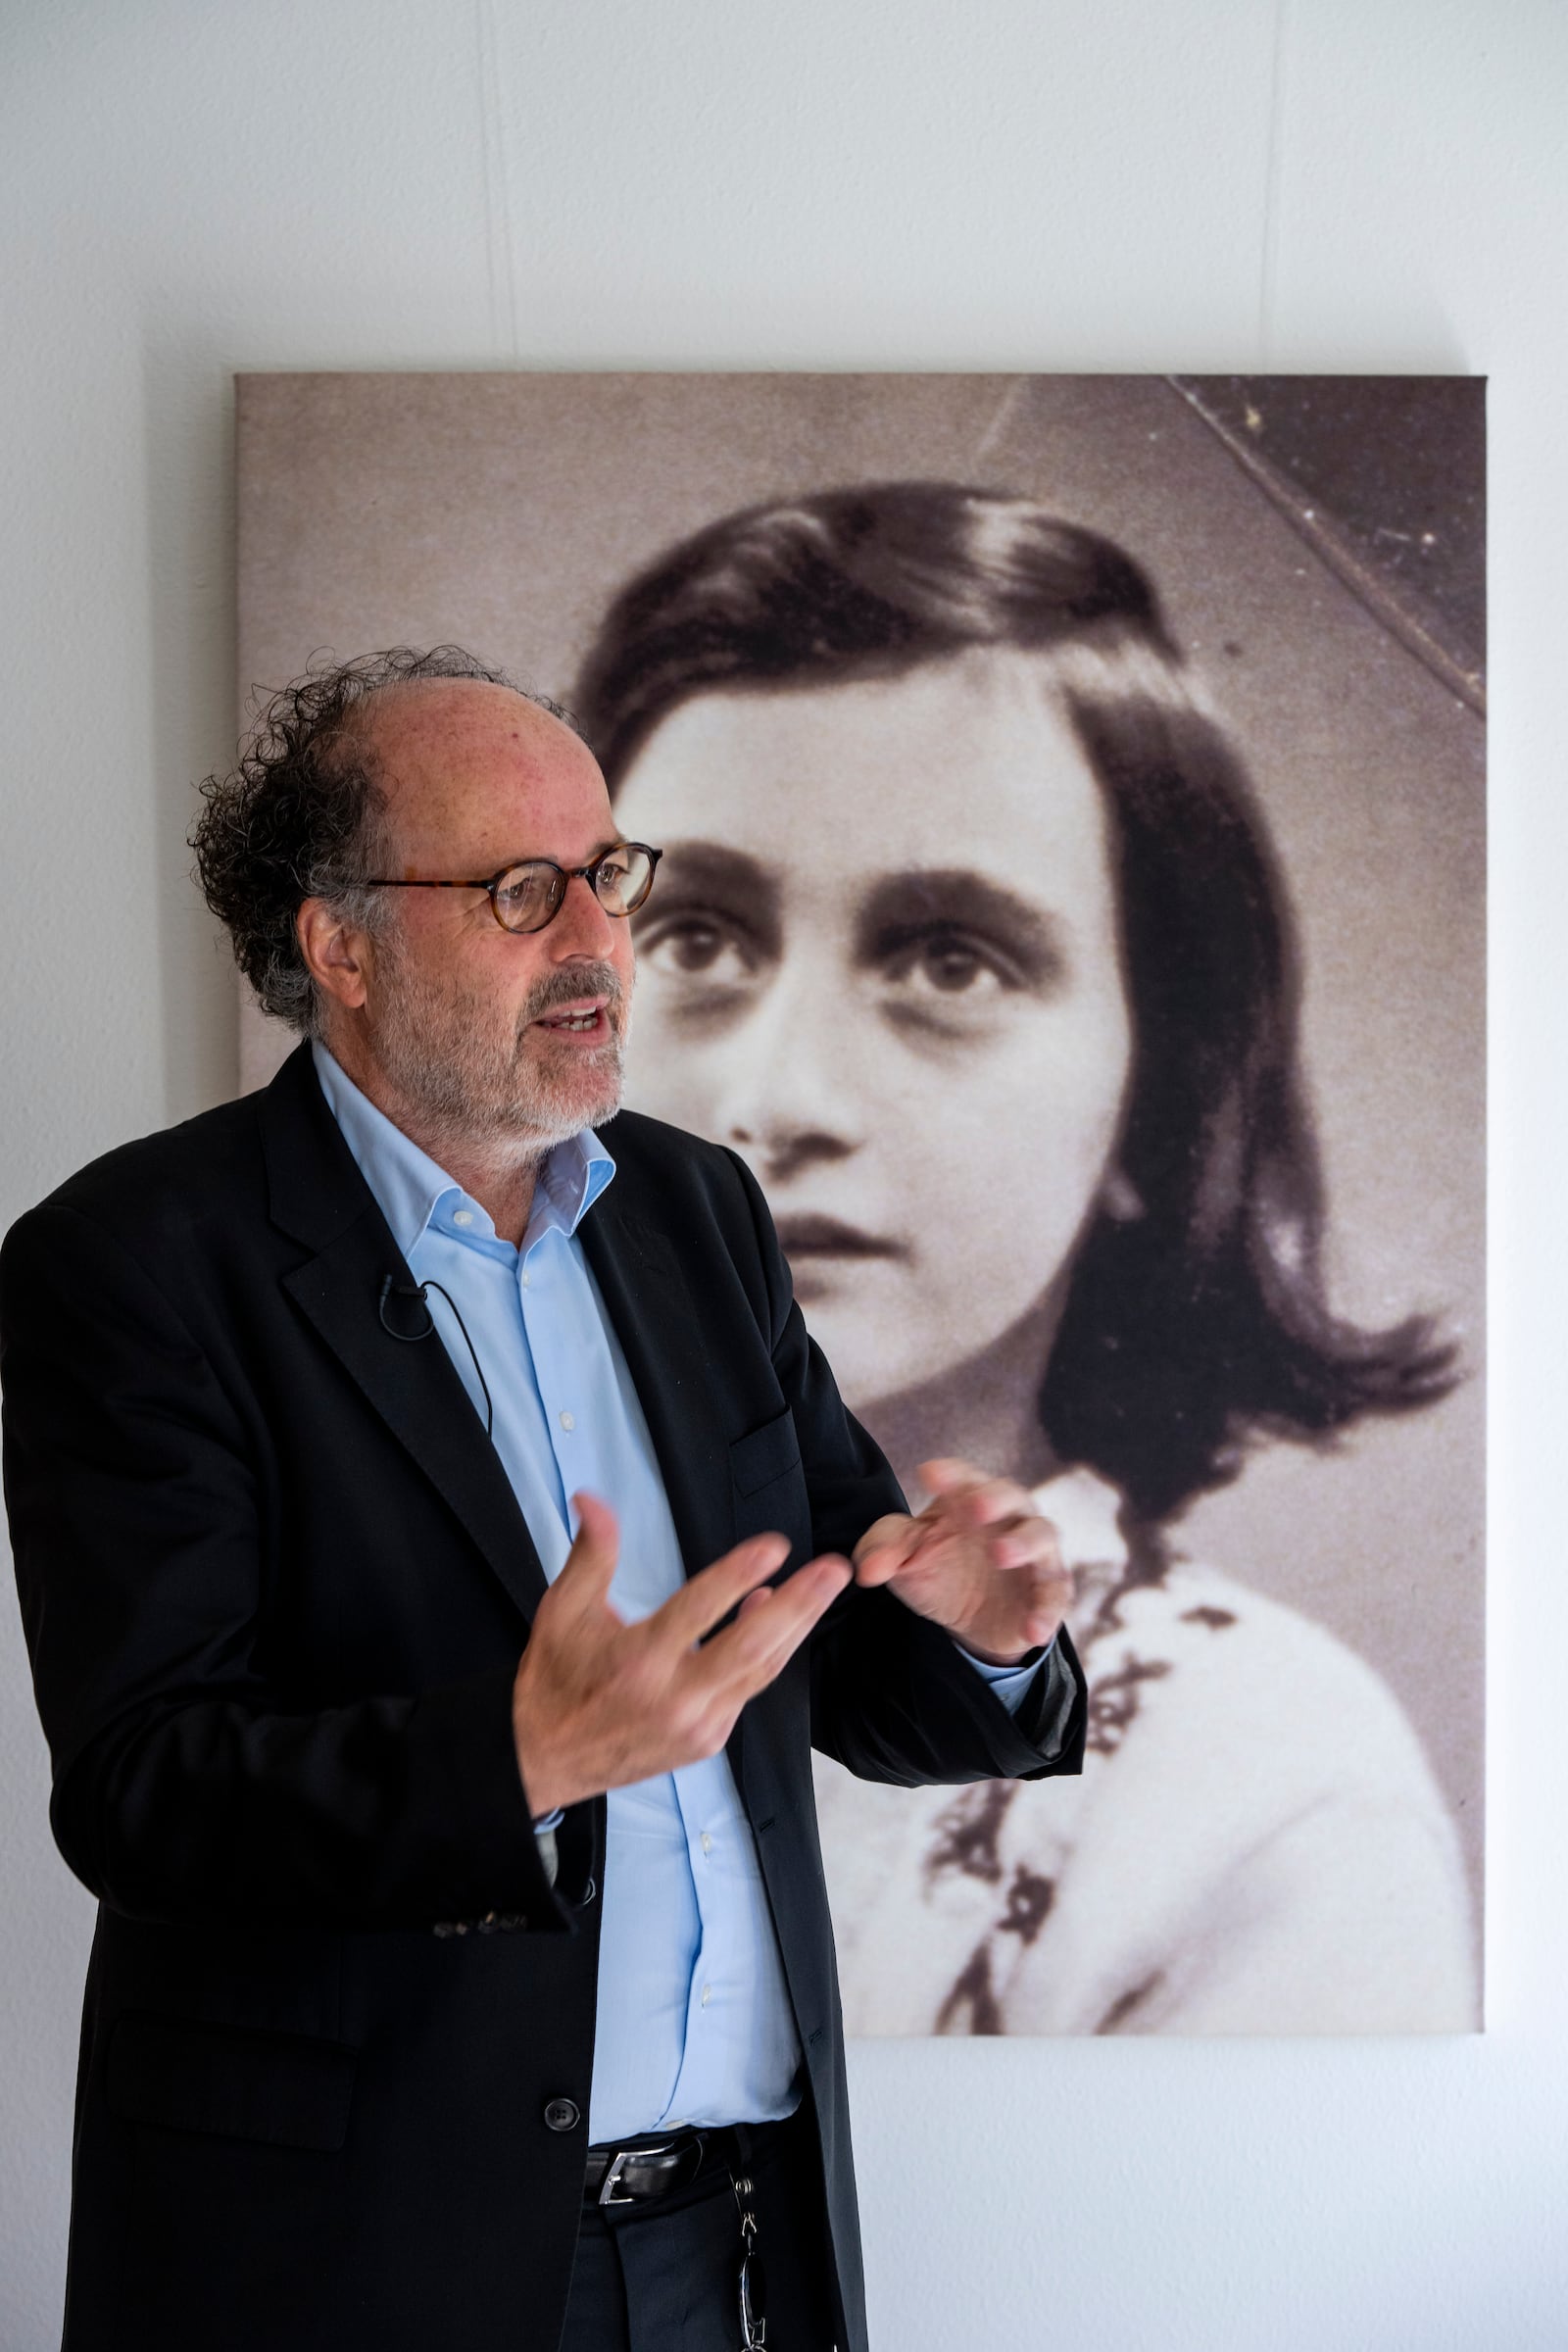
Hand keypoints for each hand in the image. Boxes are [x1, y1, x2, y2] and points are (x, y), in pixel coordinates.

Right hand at [511, 1492, 851, 1814]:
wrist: (546, 1760)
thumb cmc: (555, 1679)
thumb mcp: (562, 1611)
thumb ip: (590, 1555)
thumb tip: (594, 1499)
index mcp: (636, 1662)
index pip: (697, 1611)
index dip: (737, 1575)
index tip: (774, 1545)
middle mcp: (674, 1698)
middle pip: (750, 1647)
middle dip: (799, 1605)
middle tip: (834, 1569)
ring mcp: (696, 1725)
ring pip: (761, 1670)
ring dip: (797, 1626)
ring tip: (825, 1585)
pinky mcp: (708, 1741)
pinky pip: (749, 1690)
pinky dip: (768, 1654)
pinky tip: (779, 1619)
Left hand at [851, 1458, 1071, 1666]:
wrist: (967, 1619)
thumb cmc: (937, 1568)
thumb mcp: (903, 1557)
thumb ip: (881, 1551)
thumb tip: (868, 1570)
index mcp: (969, 1499)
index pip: (963, 1477)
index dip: (950, 1473)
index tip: (928, 1474)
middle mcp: (1008, 1517)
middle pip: (1011, 1496)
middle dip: (994, 1499)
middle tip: (975, 1507)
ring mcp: (1033, 1554)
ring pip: (1042, 1536)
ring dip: (1024, 1543)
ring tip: (1002, 1555)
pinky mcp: (1048, 1592)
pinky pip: (1054, 1597)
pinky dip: (1046, 1612)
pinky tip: (1031, 1629)